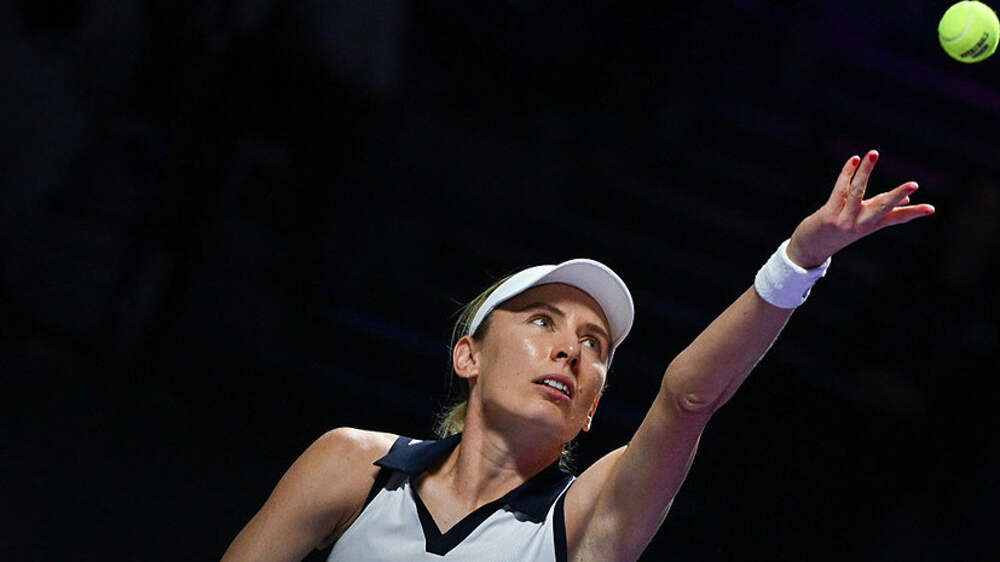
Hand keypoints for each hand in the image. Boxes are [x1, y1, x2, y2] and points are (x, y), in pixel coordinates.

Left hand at [786, 150, 935, 267]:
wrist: (812, 247)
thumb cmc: (840, 230)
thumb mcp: (864, 221)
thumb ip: (885, 209)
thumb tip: (908, 200)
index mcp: (873, 224)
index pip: (897, 219)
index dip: (914, 213)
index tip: (932, 209)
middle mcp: (861, 224)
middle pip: (882, 207)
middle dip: (897, 195)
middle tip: (914, 184)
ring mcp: (844, 220)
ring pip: (857, 192)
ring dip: (865, 171)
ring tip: (874, 152)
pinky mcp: (828, 214)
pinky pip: (839, 190)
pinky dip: (847, 173)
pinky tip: (854, 159)